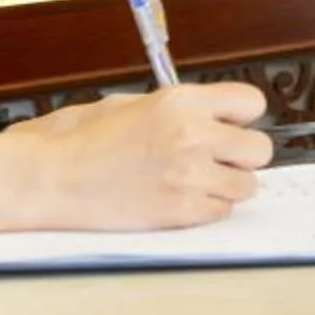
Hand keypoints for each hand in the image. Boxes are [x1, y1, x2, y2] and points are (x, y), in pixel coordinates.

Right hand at [25, 82, 273, 227]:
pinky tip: (180, 198)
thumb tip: (214, 118)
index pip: (252, 102)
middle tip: (216, 158)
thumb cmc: (83, 141)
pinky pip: (222, 212)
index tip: (229, 125)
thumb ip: (181, 109)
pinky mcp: (182, 211)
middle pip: (259, 149)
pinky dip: (208, 208)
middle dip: (240, 154)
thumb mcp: (135, 104)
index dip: (240, 117)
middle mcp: (193, 136)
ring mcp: (191, 176)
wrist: (55, 178)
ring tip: (194, 181)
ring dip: (227, 185)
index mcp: (182, 102)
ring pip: (247, 185)